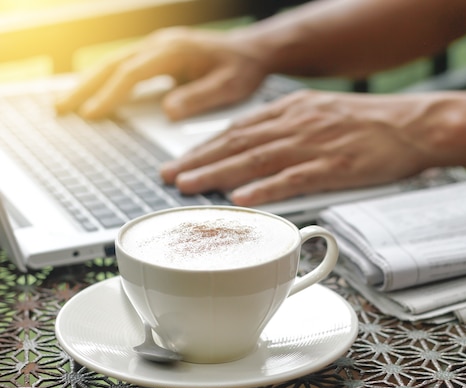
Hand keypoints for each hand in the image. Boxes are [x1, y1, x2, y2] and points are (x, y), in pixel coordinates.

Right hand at [55, 27, 268, 119]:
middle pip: (114, 64)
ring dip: (89, 82)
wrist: (252, 51)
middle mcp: (161, 44)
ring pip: (114, 62)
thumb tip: (168, 111)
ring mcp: (157, 46)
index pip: (133, 73)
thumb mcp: (230, 87)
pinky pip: (124, 65)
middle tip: (61, 109)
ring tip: (66, 103)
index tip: (92, 114)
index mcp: (175, 50)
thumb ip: (200, 98)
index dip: (111, 94)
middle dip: (85, 86)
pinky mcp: (158, 53)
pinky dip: (105, 79)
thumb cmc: (243, 69)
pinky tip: (93, 93)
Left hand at [161, 90, 439, 205]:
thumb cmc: (372, 124)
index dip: (206, 145)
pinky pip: (294, 179)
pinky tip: (241, 198)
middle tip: (168, 176)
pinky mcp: (336, 167)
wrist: (415, 123)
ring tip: (188, 185)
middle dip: (198, 160)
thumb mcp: (324, 114)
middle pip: (238, 143)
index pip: (239, 128)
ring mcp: (315, 145)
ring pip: (256, 159)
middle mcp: (297, 123)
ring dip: (218, 172)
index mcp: (293, 110)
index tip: (181, 159)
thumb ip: (291, 129)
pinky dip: (265, 188)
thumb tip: (261, 150)